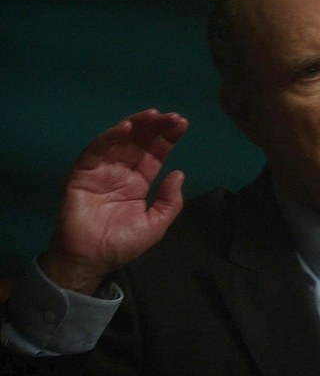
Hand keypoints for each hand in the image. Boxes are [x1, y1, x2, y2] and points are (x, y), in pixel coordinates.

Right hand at [40, 109, 188, 294]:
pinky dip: (110, 137)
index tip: (181, 123)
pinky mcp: (83, 173)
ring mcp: (102, 170)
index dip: (167, 138)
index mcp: (138, 182)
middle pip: (140, 142)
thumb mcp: (154, 225)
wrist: (89, 260)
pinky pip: (96, 150)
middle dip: (156, 127)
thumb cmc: (120, 245)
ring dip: (136, 125)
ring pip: (120, 140)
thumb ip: (169, 202)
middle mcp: (121, 172)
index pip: (155, 154)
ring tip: (153, 115)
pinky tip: (126, 128)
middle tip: (172, 116)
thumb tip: (179, 173)